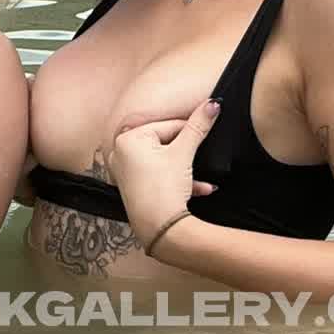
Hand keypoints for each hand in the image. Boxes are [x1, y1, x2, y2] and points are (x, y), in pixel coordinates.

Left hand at [108, 99, 219, 244]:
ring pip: (163, 161)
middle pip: (164, 143)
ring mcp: (124, 172)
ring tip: (202, 179)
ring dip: (186, 169)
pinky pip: (158, 176)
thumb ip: (198, 126)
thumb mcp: (184, 153)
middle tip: (203, 156)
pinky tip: (199, 189)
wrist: (160, 229)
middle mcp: (120, 153)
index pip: (166, 126)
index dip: (189, 131)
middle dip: (187, 153)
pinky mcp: (132, 187)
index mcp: (128, 139)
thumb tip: (213, 104)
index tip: (205, 131)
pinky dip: (177, 181)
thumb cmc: (164, 189)